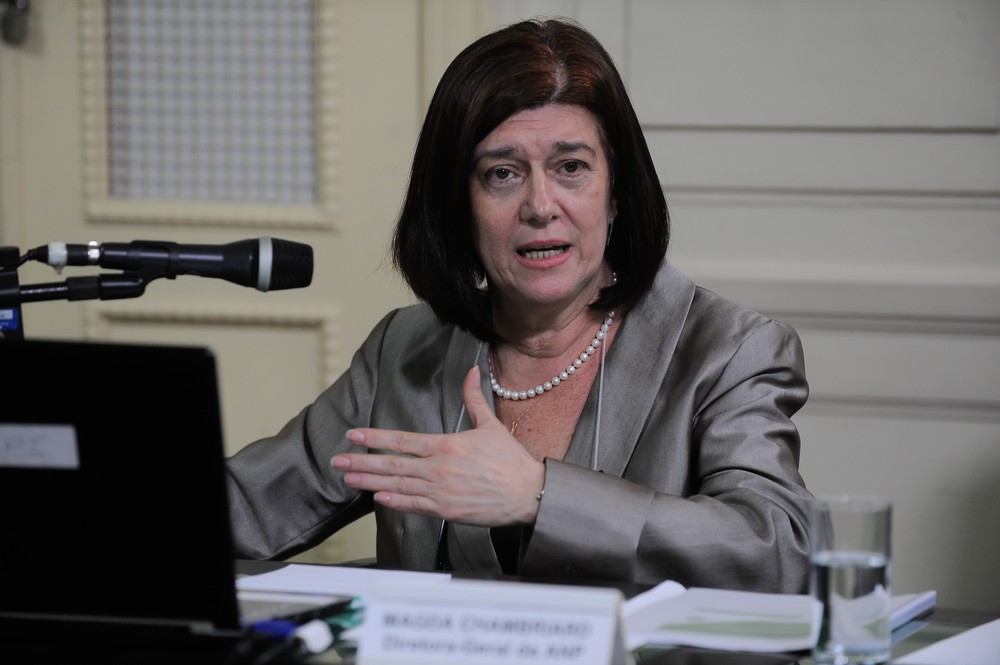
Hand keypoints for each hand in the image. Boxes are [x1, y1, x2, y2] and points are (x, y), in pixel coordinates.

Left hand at [330, 366, 544, 525]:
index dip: (375, 437)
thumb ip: (474, 399)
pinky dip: (394, 502)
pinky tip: (378, 498)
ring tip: (348, 479)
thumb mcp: (491, 426)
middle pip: (392, 464)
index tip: (354, 435)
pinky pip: (414, 505)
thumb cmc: (511, 461)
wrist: (529, 494)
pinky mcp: (447, 510)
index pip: (402, 440)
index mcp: (446, 445)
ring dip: (370, 482)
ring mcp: (440, 491)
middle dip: (361, 463)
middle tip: (337, 462)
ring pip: (397, 485)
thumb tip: (472, 372)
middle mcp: (439, 468)